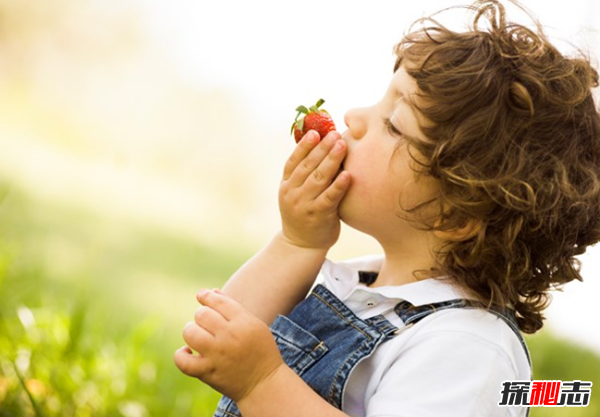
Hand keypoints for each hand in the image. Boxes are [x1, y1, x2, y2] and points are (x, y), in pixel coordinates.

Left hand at [174, 289, 284, 402]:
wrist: (265, 385)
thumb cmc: (260, 351)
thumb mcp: (254, 325)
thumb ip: (232, 308)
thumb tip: (210, 292)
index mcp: (244, 322)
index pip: (218, 301)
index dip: (206, 296)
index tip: (202, 295)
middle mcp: (229, 336)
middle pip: (202, 315)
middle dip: (202, 316)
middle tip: (208, 324)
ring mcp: (217, 355)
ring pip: (190, 332)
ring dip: (191, 331)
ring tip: (198, 336)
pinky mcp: (208, 372)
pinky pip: (183, 361)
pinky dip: (181, 355)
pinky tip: (188, 352)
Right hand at [279, 130, 350, 249]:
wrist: (301, 245)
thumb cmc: (304, 213)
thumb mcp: (297, 193)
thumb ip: (305, 174)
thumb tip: (322, 147)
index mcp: (286, 184)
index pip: (294, 161)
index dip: (304, 146)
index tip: (315, 132)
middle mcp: (292, 192)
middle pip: (308, 166)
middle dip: (322, 148)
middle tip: (335, 134)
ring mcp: (304, 204)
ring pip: (318, 178)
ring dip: (331, 160)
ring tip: (342, 145)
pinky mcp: (318, 215)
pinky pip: (329, 197)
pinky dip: (338, 185)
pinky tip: (348, 174)